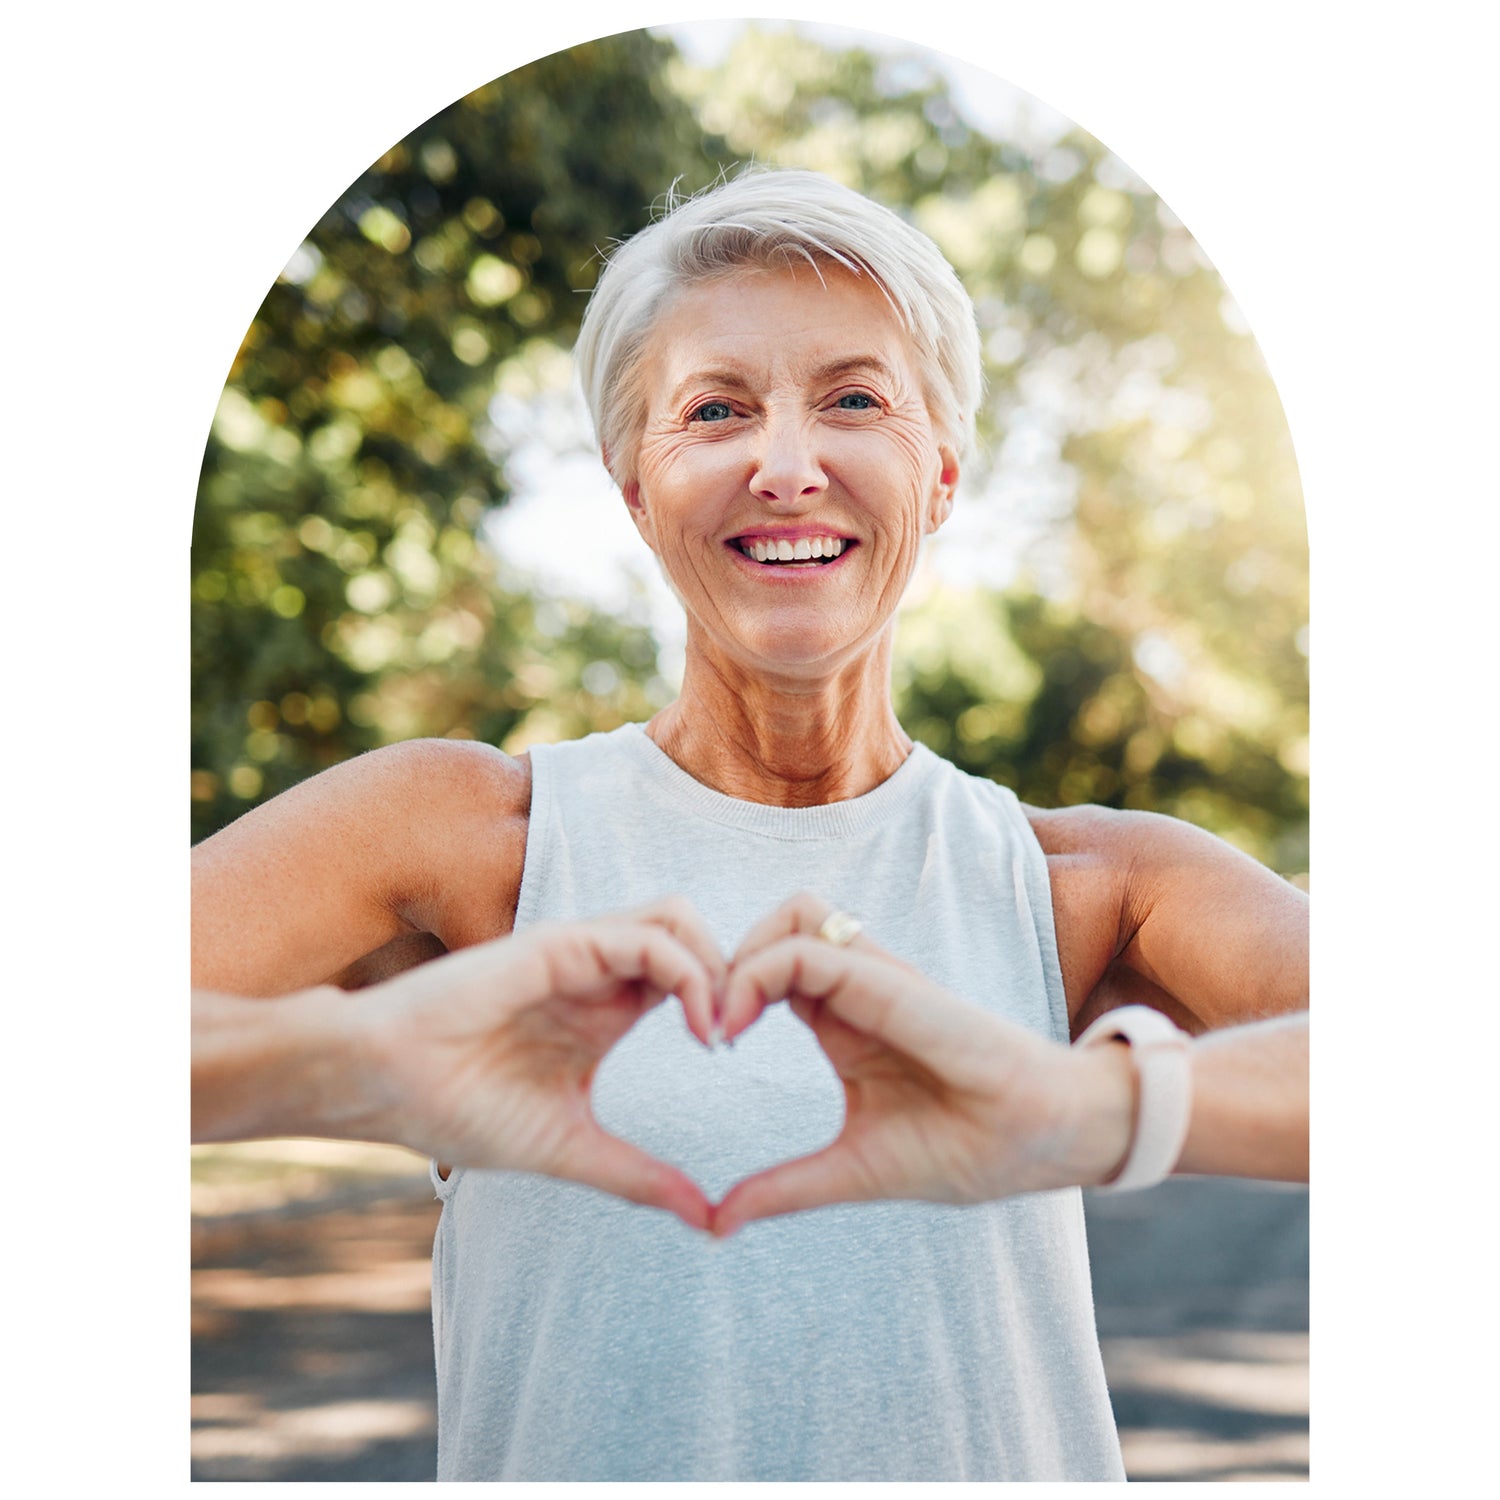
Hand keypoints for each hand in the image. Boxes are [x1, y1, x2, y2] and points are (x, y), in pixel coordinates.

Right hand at [352, 897, 724, 1228]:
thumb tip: (707, 1219)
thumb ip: (640, 1175)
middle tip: (740, 1035)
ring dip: (717, 965)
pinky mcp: (561, 945)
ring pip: (678, 919)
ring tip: (719, 1030)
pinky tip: (696, 1025)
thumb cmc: (459, 1110)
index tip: (736, 1059)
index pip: (690, 978)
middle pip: (695, 937)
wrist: (383, 1086)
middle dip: (736, 974)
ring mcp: (581, 954)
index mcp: (606, 1011)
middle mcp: (600, 973)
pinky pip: (646, 937)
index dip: (728, 1004)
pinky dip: (687, 972)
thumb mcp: (571, 1148)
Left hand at [710, 893, 1134, 1236]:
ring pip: (793, 914)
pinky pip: (813, 948)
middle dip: (725, 960)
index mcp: (844, 1023)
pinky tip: (739, 1023)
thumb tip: (716, 1223)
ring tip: (722, 1019)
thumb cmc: (967, 1149)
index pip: (771, 969)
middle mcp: (857, 990)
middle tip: (703, 1024)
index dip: (727, 992)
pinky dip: (762, 970)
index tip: (706, 1044)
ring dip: (744, 952)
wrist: (1047, 1141)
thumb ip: (785, 1188)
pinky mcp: (892, 982)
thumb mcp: (852, 1170)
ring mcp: (876, 979)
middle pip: (776, 926)